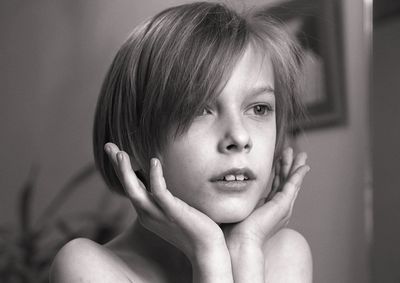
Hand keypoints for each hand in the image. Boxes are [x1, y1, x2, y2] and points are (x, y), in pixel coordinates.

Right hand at [104, 143, 231, 280]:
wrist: (206, 249)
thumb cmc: (192, 229)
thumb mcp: (171, 212)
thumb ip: (163, 200)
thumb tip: (162, 185)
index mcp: (146, 213)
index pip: (131, 187)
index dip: (121, 169)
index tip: (113, 151)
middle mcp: (148, 214)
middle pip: (128, 186)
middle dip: (117, 166)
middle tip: (108, 145)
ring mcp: (159, 215)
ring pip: (135, 191)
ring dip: (126, 172)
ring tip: (120, 153)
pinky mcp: (173, 213)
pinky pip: (159, 193)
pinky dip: (155, 176)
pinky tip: (154, 161)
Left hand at [222, 147, 309, 248]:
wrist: (238, 242)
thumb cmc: (233, 229)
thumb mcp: (236, 206)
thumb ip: (235, 197)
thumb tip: (223, 187)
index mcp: (267, 208)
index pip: (275, 185)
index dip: (277, 171)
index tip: (278, 158)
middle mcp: (277, 208)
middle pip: (286, 182)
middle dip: (289, 166)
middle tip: (293, 152)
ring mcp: (282, 207)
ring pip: (291, 182)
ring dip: (295, 167)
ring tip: (300, 154)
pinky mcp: (283, 205)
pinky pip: (293, 186)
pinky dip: (299, 175)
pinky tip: (304, 167)